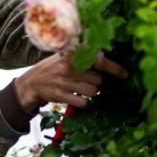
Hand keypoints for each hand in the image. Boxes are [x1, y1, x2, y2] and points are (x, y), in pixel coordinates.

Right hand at [12, 51, 128, 110]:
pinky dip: (82, 101)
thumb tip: (105, 59)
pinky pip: (83, 102)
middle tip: (84, 80)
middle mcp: (69, 66)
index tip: (125, 74)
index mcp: (72, 54)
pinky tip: (74, 96)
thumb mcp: (65, 57)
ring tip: (78, 88)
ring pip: (93, 91)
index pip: (98, 60)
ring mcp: (64, 81)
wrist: (31, 82)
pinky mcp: (61, 95)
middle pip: (98, 80)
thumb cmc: (52, 68)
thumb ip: (83, 57)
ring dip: (89, 92)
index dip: (114, 68)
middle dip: (95, 82)